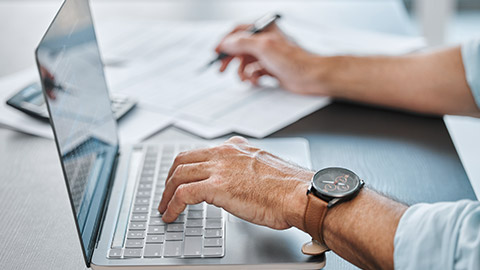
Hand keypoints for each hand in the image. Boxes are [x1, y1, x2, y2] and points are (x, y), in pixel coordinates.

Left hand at [158, 136, 312, 230]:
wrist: (301, 194)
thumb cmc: (290, 187)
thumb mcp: (265, 166)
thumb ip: (248, 168)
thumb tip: (241, 181)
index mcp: (236, 147)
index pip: (202, 152)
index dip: (187, 166)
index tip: (182, 178)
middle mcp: (225, 152)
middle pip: (183, 159)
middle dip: (170, 177)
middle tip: (166, 192)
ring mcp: (219, 167)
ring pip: (178, 175)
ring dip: (166, 193)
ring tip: (164, 207)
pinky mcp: (217, 186)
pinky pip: (182, 194)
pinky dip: (171, 205)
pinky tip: (170, 215)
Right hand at [215, 23, 328, 94]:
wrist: (310, 77)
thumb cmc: (294, 60)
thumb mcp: (263, 47)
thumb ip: (241, 43)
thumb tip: (226, 43)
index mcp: (264, 31)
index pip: (238, 32)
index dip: (225, 42)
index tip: (217, 52)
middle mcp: (265, 42)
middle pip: (240, 49)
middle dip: (231, 60)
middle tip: (222, 69)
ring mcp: (268, 56)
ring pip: (246, 63)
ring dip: (242, 71)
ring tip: (245, 78)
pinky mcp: (271, 69)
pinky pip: (254, 73)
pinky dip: (252, 77)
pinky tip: (256, 81)